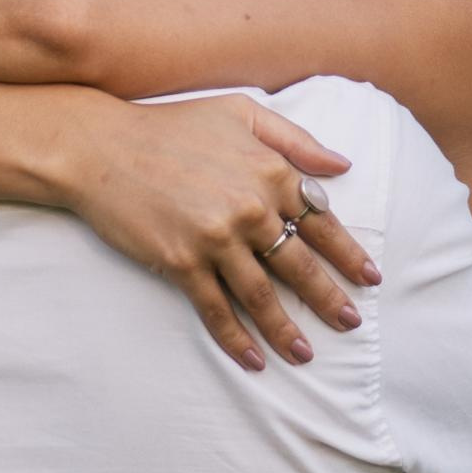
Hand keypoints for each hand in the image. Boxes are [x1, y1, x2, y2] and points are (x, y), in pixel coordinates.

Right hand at [52, 95, 380, 373]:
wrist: (101, 147)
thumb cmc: (172, 124)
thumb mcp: (241, 112)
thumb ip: (295, 139)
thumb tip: (340, 166)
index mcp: (269, 171)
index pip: (321, 221)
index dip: (348, 253)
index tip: (369, 278)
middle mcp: (250, 208)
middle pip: (300, 265)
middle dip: (329, 299)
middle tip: (350, 323)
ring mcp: (215, 239)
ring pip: (263, 296)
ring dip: (286, 330)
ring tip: (305, 354)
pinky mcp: (181, 263)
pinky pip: (217, 310)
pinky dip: (236, 339)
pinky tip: (253, 360)